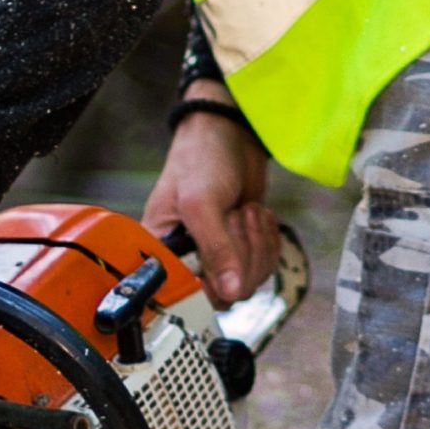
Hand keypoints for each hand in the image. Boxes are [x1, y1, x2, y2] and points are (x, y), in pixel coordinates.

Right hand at [144, 85, 279, 309]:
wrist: (230, 133)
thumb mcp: (201, 202)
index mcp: (161, 252)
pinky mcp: (243, 249)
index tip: (225, 265)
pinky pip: (264, 267)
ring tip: (246, 211)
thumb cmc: (201, 159)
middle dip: (242, 254)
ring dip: (257, 245)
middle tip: (236, 216)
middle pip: (225, 293)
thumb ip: (215, 248)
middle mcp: (188, 260)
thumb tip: (231, 291)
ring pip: (249, 282)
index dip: (210, 285)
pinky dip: (268, 242)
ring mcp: (218, 257)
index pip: (185, 295)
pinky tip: (257, 216)